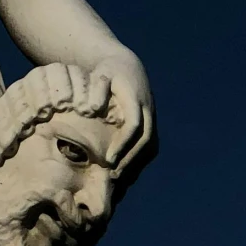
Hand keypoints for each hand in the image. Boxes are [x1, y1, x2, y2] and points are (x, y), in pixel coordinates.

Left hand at [91, 48, 155, 175]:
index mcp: (135, 97)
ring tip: (118, 179)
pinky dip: (139, 159)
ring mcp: (152, 116)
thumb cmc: (106, 73)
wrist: (126, 66)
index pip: (134, 125)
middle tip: (112, 176)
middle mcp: (148, 108)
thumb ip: (97, 90)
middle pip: (146, 139)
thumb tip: (94, 109)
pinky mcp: (151, 123)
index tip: (108, 159)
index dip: (123, 143)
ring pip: (151, 144)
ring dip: (136, 162)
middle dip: (130, 159)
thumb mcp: (99, 75)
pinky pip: (150, 145)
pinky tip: (125, 172)